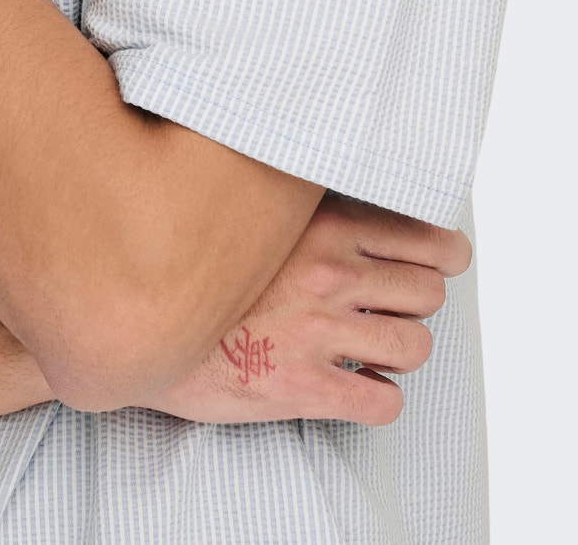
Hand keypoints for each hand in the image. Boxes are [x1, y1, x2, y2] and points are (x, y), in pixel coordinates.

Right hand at [131, 193, 471, 426]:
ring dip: (399, 349)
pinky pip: (382, 404)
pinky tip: (353, 386)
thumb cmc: (189, 256)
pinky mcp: (303, 387)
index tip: (441, 258)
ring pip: (414, 347)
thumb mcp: (248, 205)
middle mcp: (330, 273)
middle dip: (416, 301)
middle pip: (429, 293)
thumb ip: (299, 196)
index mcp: (322, 223)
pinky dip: (378, 399)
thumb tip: (334, 173)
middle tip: (392, 303)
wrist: (133, 316)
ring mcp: (319, 332)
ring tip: (371, 345)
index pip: (428, 236)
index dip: (444, 252)